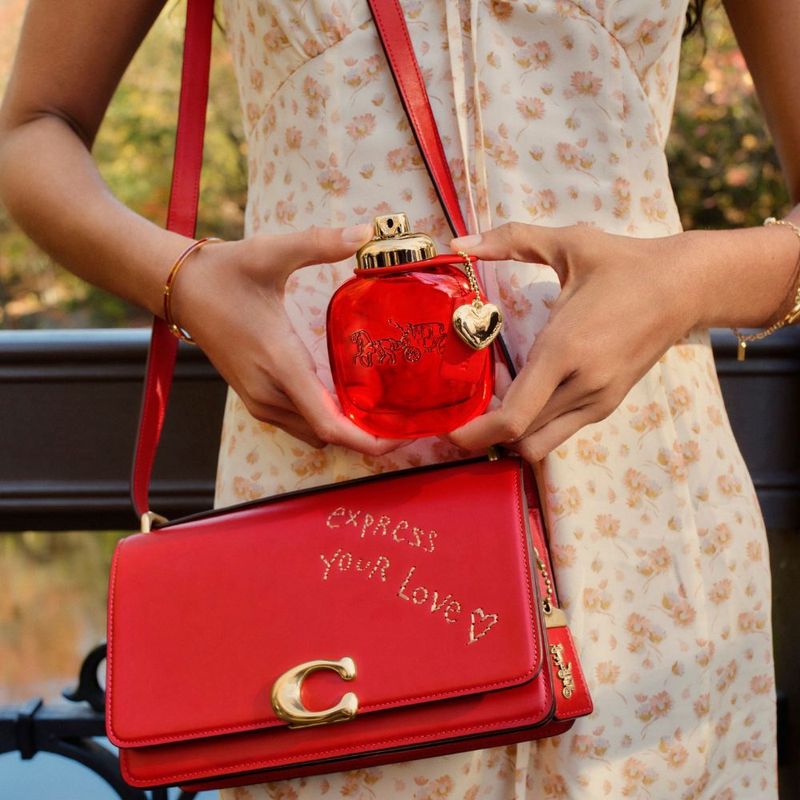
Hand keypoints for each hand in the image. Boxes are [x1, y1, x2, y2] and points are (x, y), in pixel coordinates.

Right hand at [171, 224, 401, 453]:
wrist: (180, 288)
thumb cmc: (224, 272)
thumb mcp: (272, 253)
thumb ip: (320, 243)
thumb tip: (365, 232)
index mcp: (280, 365)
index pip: (329, 424)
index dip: (367, 441)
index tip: (400, 439)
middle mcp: (270, 394)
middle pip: (328, 435)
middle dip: (366, 436)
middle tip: (405, 420)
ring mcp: (260, 401)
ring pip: (313, 433)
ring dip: (345, 429)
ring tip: (383, 409)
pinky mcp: (256, 398)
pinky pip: (299, 423)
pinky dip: (325, 419)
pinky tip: (347, 397)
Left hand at [447, 223, 703, 460]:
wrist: (686, 285)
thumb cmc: (624, 263)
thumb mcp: (568, 244)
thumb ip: (509, 240)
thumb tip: (458, 244)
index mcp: (565, 350)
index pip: (514, 417)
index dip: (476, 433)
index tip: (448, 431)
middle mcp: (582, 384)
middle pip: (521, 439)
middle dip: (486, 434)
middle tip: (463, 411)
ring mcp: (599, 400)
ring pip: (542, 442)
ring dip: (512, 432)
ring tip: (497, 398)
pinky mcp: (608, 404)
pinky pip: (561, 431)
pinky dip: (536, 424)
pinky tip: (527, 391)